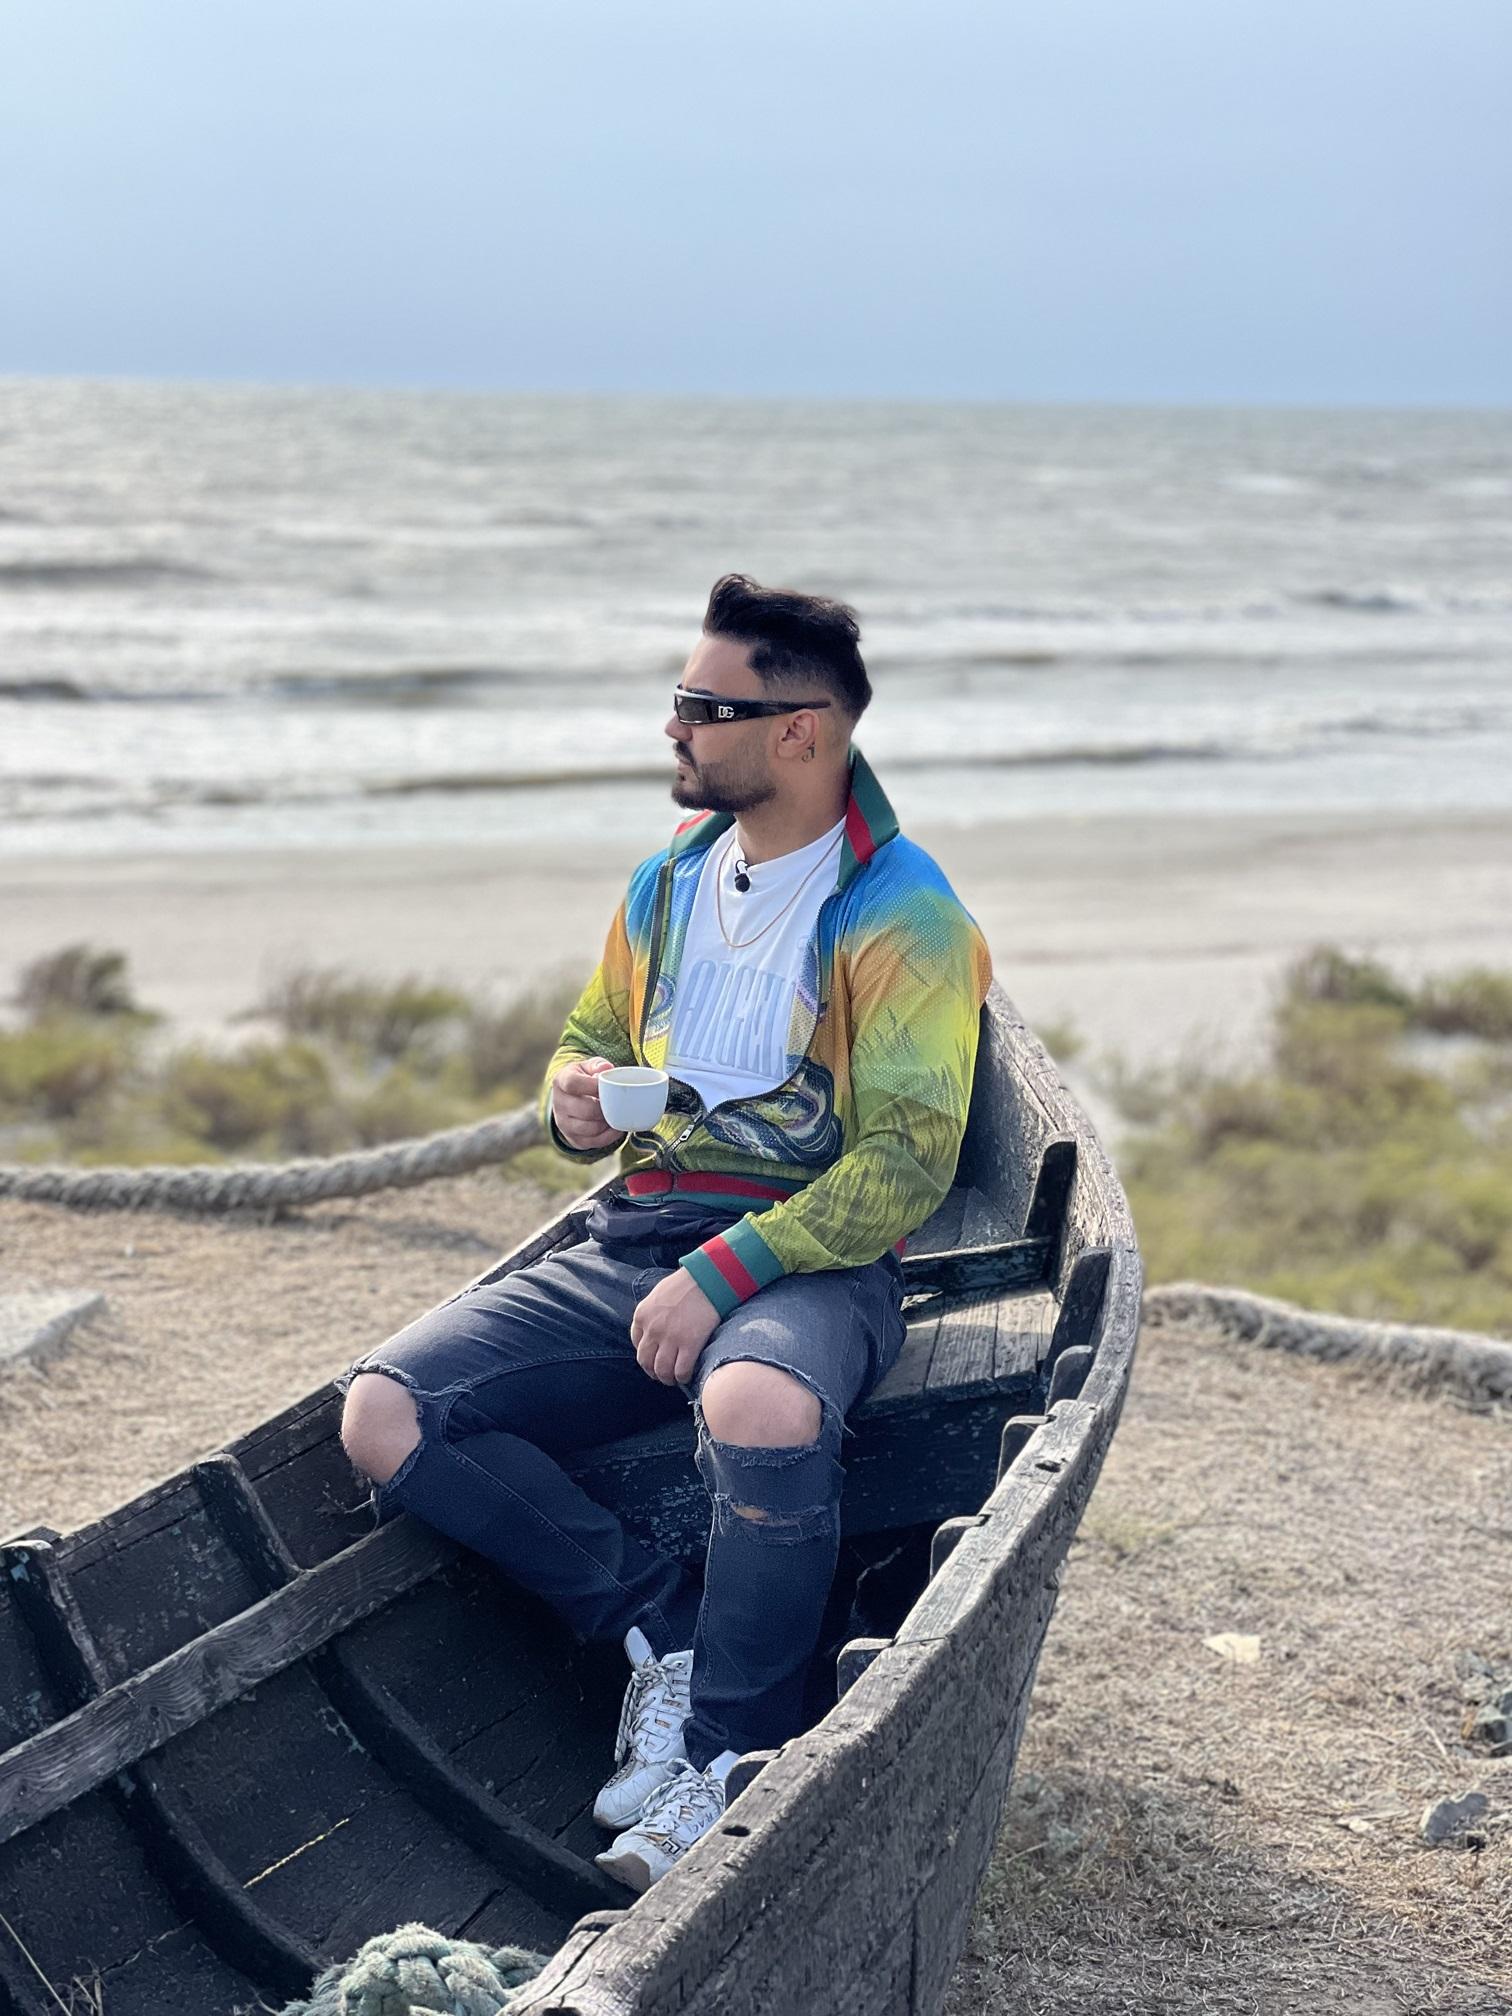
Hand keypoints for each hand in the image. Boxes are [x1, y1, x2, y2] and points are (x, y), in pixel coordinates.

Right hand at [550, 1056, 627, 1151]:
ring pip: (590, 1128)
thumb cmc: (585, 1078)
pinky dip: (609, 1136)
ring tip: (616, 1115)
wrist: (571, 1097)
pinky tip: (616, 1127)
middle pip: (584, 1110)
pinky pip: (594, 1142)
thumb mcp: (589, 1066)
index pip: (573, 1084)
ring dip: (607, 1123)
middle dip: (605, 1108)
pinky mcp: (572, 1138)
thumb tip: (606, 1069)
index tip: (608, 1086)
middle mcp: (558, 1103)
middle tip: (616, 1103)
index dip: (593, 1086)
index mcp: (561, 1081)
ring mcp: (563, 1123)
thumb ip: (598, 1065)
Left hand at [630, 1268, 720, 1385]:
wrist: (707, 1279)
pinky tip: (687, 1376)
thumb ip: (652, 1313)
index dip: (645, 1355)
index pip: (636, 1343)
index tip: (654, 1358)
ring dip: (666, 1378)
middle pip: (645, 1361)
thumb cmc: (687, 1283)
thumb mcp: (658, 1294)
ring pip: (662, 1371)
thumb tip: (653, 1329)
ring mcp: (670, 1338)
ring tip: (673, 1379)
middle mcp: (652, 1329)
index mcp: (642, 1315)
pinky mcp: (690, 1344)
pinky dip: (682, 1378)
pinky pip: (681, 1371)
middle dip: (652, 1372)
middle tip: (661, 1374)